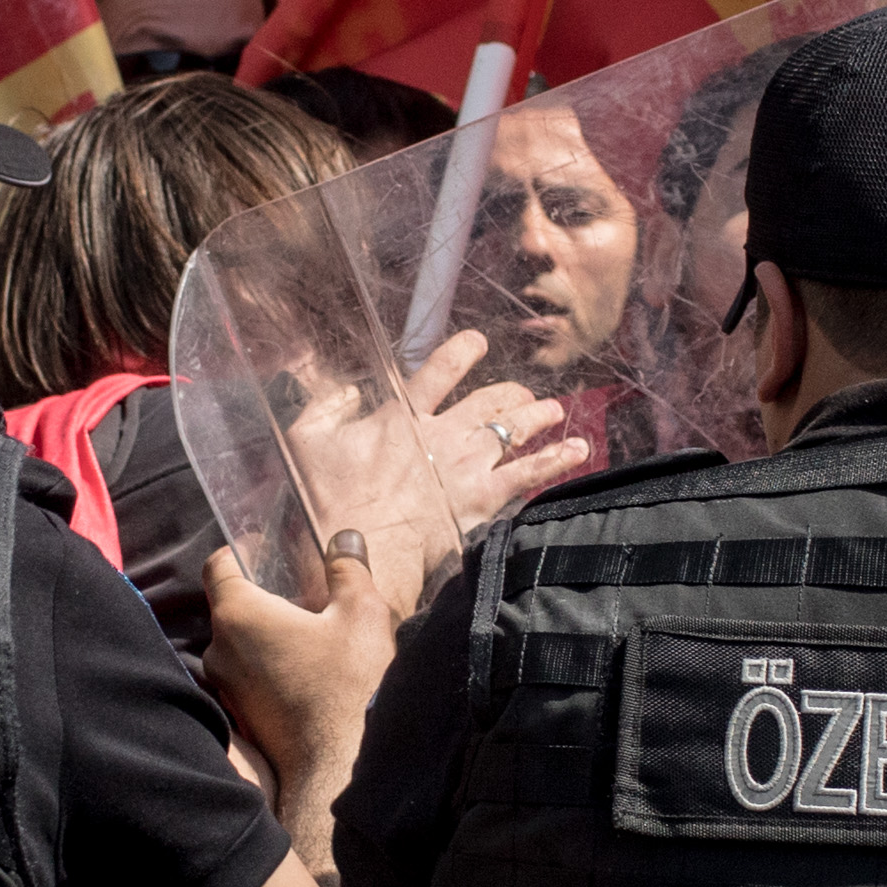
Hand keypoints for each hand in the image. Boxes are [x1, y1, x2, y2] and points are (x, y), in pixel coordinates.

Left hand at [203, 534, 396, 866]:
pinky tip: (308, 674)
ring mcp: (226, 687)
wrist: (339, 767)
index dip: (240, 552)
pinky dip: (270, 668)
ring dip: (269, 637)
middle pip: (232, 608)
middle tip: (305, 596)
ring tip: (312, 638)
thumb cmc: (347, 685)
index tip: (265, 550)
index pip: (218, 566)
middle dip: (264, 597)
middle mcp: (219, 650)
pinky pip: (249, 676)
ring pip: (241, 646)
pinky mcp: (241, 716)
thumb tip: (342, 540)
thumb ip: (348, 570)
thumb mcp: (361, 614)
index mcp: (239, 615)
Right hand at [282, 327, 586, 600]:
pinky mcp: (485, 496)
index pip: (437, 370)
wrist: (360, 543)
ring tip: (552, 409)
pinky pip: (531, 472)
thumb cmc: (327, 497)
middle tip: (521, 393)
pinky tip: (579, 449)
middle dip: (509, 392)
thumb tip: (342, 386)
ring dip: (536, 414)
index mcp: (401, 414)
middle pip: (488, 400)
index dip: (460, 352)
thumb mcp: (308, 439)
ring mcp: (467, 463)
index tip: (477, 342)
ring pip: (514, 428)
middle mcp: (442, 432)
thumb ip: (326, 404)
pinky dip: (558, 458)